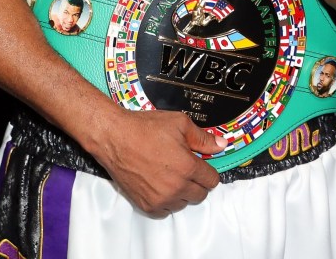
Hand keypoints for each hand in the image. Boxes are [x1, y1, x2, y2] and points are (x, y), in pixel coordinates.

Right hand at [90, 108, 225, 214]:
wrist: (115, 137)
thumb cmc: (144, 128)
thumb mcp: (180, 124)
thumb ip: (203, 138)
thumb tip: (221, 145)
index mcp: (187, 167)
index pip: (211, 181)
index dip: (209, 171)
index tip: (203, 165)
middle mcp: (175, 187)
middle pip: (200, 195)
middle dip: (198, 182)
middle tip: (187, 168)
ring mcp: (160, 198)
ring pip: (183, 203)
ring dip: (182, 192)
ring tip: (172, 174)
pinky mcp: (146, 204)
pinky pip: (166, 211)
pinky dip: (167, 201)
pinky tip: (162, 185)